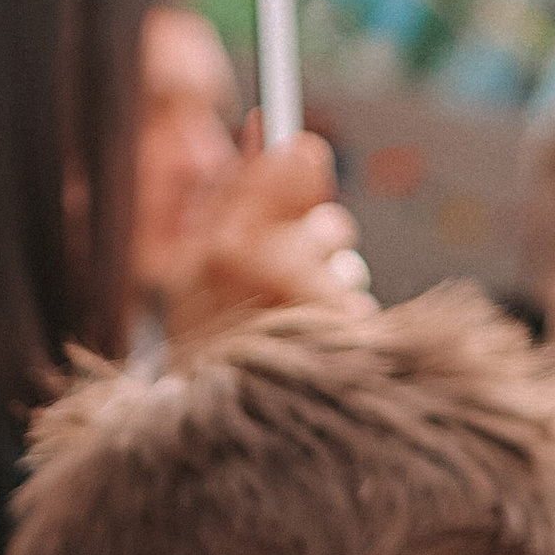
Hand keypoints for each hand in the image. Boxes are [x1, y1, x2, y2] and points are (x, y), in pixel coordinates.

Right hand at [167, 124, 367, 346]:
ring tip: (294, 323)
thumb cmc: (202, 339)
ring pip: (348, 266)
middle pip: (332, 222)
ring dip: (331, 288)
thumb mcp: (197, 263)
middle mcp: (261, 268)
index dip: (304, 169)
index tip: (305, 178)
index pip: (295, 162)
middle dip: (318, 246)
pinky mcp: (333, 338)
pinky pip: (358, 309)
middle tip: (289, 279)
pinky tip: (311, 352)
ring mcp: (302, 306)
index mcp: (222, 244)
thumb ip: (233, 190)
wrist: (199, 434)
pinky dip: (342, 329)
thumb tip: (262, 119)